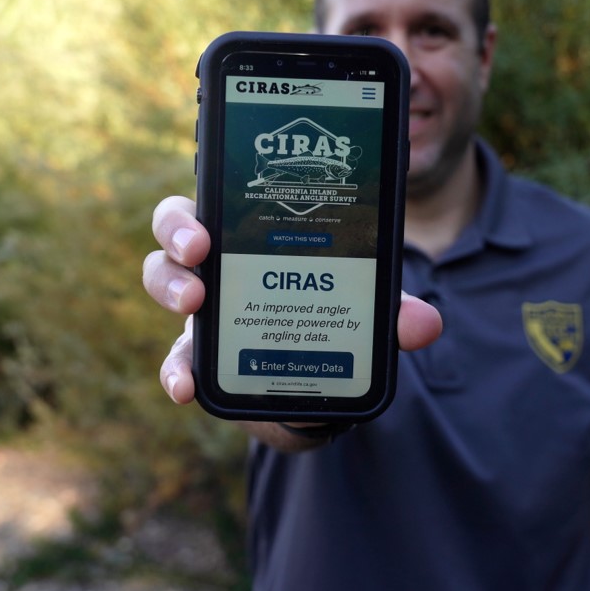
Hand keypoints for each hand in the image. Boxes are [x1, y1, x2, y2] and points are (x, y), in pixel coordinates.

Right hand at [143, 196, 442, 403]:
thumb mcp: (365, 305)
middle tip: (199, 252)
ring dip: (171, 288)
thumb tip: (424, 324)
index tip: (206, 228)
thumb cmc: (334, 312)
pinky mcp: (199, 356)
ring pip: (164, 284)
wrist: (323, 373)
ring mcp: (203, 310)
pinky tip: (186, 389)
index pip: (211, 202)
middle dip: (177, 238)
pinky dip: (177, 373)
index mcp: (251, 233)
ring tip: (195, 303)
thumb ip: (391, 310)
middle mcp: (216, 264)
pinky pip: (177, 361)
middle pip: (173, 236)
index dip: (196, 209)